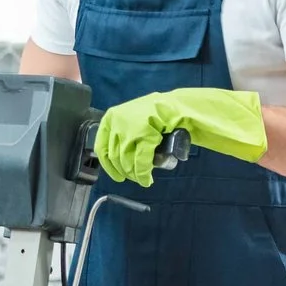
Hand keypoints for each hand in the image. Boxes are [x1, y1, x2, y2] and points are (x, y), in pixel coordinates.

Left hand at [94, 87, 266, 185]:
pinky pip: (140, 161)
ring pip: (126, 160)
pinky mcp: (144, 134)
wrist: (183, 106)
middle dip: (124, 171)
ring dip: (135, 174)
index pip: (102, 145)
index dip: (108, 164)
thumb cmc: (160, 115)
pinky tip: (147, 179)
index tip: (116, 175)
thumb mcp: (135, 122)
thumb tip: (112, 159)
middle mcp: (118, 120)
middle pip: (115, 156)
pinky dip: (143, 173)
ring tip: (143, 178)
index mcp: (112, 116)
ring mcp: (130, 127)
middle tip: (135, 178)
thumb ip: (122, 136)